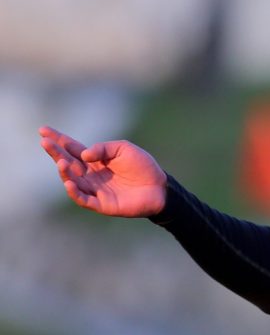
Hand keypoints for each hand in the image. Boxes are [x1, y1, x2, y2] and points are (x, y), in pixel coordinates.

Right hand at [39, 126, 167, 216]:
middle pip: (68, 163)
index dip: (58, 140)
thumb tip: (83, 154)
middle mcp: (91, 174)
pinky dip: (75, 192)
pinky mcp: (102, 204)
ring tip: (62, 162)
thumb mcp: (123, 149)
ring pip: (73, 181)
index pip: (72, 148)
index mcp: (95, 160)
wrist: (159, 186)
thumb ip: (103, 148)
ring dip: (65, 172)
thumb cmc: (142, 166)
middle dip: (55, 153)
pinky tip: (69, 183)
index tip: (43, 130)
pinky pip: (84, 199)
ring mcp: (95, 189)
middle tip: (45, 142)